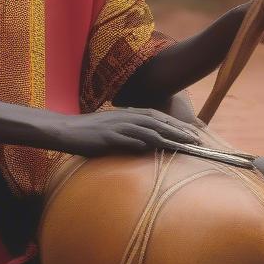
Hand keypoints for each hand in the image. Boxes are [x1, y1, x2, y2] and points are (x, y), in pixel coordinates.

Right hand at [58, 108, 201, 157]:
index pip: (159, 118)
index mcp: (130, 114)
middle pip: (159, 122)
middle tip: (197, 140)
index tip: (193, 134)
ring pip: (148, 130)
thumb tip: (148, 144)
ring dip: (168, 137)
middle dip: (179, 131)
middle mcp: (127, 117)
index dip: (177, 125)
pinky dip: (142, 143)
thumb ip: (132, 134)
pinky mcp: (107, 136)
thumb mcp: (115, 130)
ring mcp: (118, 126)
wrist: (65, 130)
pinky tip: (154, 148)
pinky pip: (127, 139)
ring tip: (184, 145)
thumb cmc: (90, 133)